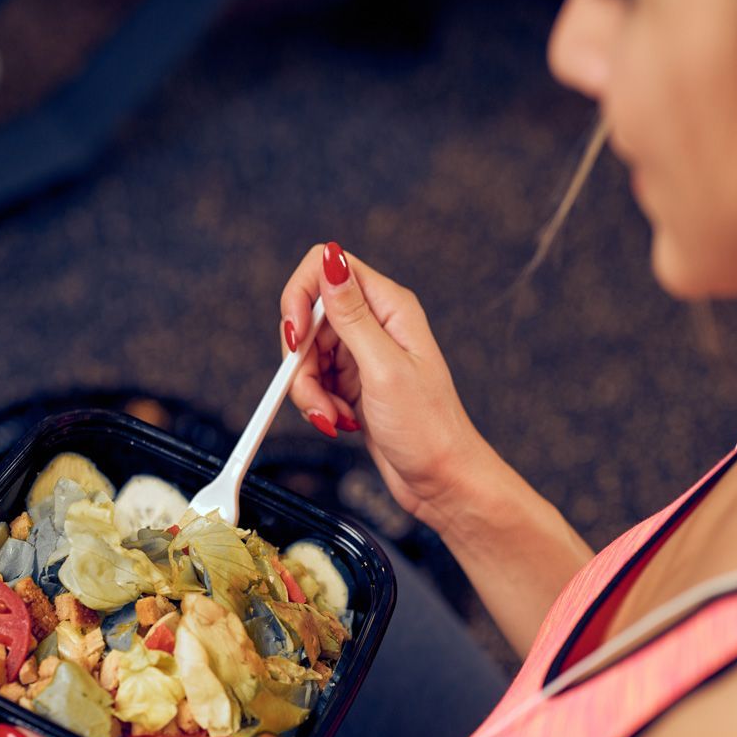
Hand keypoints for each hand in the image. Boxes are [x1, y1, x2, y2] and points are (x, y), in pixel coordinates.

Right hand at [280, 242, 493, 531]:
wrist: (441, 480)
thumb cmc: (427, 429)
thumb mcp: (384, 367)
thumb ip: (352, 314)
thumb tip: (330, 257)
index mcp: (389, 307)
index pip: (326, 268)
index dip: (299, 298)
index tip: (294, 338)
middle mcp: (376, 324)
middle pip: (308, 318)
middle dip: (300, 361)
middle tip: (316, 396)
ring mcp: (363, 354)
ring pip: (306, 355)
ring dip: (308, 391)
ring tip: (333, 418)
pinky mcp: (353, 383)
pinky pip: (314, 381)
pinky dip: (318, 405)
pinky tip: (340, 422)